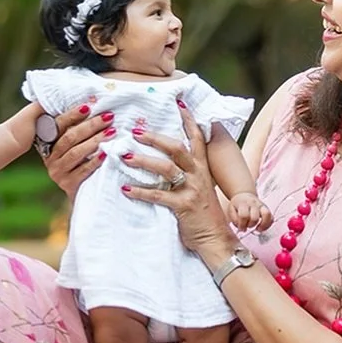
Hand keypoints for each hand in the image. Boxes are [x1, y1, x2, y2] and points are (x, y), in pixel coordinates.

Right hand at [42, 106, 112, 198]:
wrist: (83, 194)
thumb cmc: (81, 163)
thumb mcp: (76, 146)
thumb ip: (78, 130)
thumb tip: (93, 105)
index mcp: (49, 144)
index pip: (59, 125)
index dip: (72, 115)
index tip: (88, 106)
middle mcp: (50, 157)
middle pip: (70, 138)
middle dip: (90, 126)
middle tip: (108, 118)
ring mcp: (57, 172)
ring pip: (75, 153)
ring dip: (95, 141)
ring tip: (111, 132)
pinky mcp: (67, 184)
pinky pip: (83, 170)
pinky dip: (95, 161)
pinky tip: (106, 153)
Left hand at [119, 110, 238, 266]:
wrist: (216, 239)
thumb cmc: (205, 214)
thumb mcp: (201, 188)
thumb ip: (190, 173)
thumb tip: (171, 160)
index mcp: (203, 168)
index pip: (197, 138)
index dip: (189, 119)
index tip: (178, 103)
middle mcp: (198, 175)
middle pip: (176, 148)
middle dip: (155, 138)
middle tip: (136, 132)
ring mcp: (191, 190)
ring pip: (165, 168)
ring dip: (143, 161)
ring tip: (125, 157)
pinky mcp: (183, 206)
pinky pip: (158, 195)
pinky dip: (140, 191)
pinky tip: (126, 189)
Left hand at [226, 191, 271, 233]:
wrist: (243, 195)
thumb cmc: (237, 205)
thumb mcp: (231, 210)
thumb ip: (234, 219)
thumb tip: (241, 227)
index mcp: (243, 203)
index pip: (244, 215)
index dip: (242, 224)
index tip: (241, 228)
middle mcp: (253, 203)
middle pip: (255, 217)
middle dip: (250, 225)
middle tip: (247, 226)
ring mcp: (261, 205)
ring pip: (266, 214)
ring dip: (262, 225)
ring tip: (257, 229)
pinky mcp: (267, 209)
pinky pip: (271, 217)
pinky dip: (268, 225)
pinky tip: (262, 228)